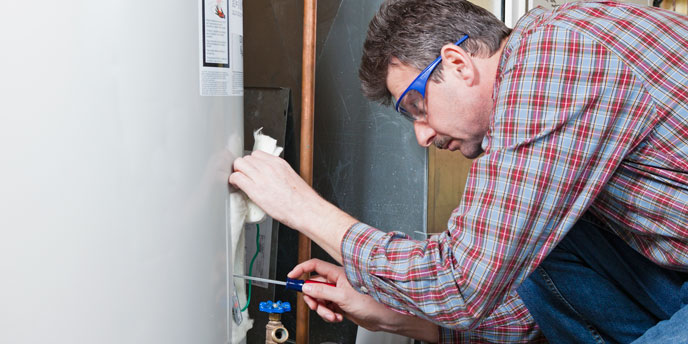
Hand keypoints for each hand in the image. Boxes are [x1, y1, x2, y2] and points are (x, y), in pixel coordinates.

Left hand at [229, 151, 316, 228]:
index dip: (252, 162)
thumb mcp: (291, 178)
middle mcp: (269, 167)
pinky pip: (237, 177)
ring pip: (239, 164)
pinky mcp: (255, 189)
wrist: (305, 209)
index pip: (257, 154)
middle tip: (244, 176)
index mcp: (279, 163)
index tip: (251, 169)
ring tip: (240, 181)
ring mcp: (261, 177)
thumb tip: (270, 176)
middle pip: (247, 158)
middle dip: (243, 167)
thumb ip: (278, 173)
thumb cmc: (301, 199)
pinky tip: (236, 186)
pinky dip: (234, 180)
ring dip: (237, 172)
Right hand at [288, 259, 438, 341]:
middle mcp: (337, 281)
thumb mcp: (341, 296)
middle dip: (313, 298)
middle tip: (315, 306)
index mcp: (337, 273)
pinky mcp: (341, 304)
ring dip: (323, 309)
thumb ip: (321, 291)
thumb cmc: (372, 302)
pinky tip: (338, 316)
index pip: (314, 266)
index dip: (301, 270)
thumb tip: (306, 286)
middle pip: (314, 285)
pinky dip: (329, 314)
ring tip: (333, 314)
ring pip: (320, 299)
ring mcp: (339, 293)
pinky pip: (327, 308)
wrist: (383, 317)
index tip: (291, 277)